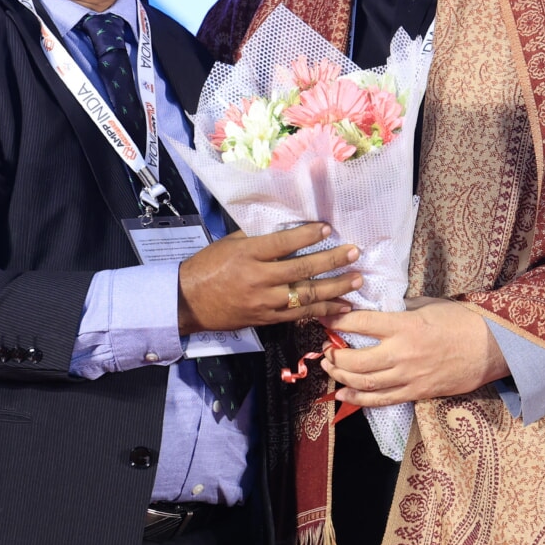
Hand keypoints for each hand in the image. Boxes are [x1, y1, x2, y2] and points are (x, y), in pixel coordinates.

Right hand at [177, 223, 360, 336]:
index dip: (306, 236)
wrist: (188, 302)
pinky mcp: (266, 320)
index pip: (282, 244)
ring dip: (335, 288)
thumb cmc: (208, 266)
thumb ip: (258, 236)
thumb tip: (288, 225)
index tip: (327, 228)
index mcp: (247, 255)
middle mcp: (258, 279)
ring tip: (356, 280)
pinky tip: (341, 306)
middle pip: (301, 270)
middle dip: (331, 261)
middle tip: (353, 252)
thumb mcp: (230, 243)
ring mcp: (264, 303)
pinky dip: (322, 310)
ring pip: (305, 296)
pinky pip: (299, 315)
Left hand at [319, 296, 509, 405]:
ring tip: (330, 368)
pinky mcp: (415, 393)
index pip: (360, 323)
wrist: (491, 348)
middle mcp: (402, 353)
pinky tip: (342, 395)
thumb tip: (376, 309)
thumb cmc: (460, 321)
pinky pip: (380, 400)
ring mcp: (408, 377)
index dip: (337, 321)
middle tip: (326, 348)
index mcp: (404, 325)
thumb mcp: (427, 304)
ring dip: (340, 377)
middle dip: (334, 355)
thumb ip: (399, 308)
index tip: (324, 317)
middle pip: (355, 360)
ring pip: (363, 383)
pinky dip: (357, 399)